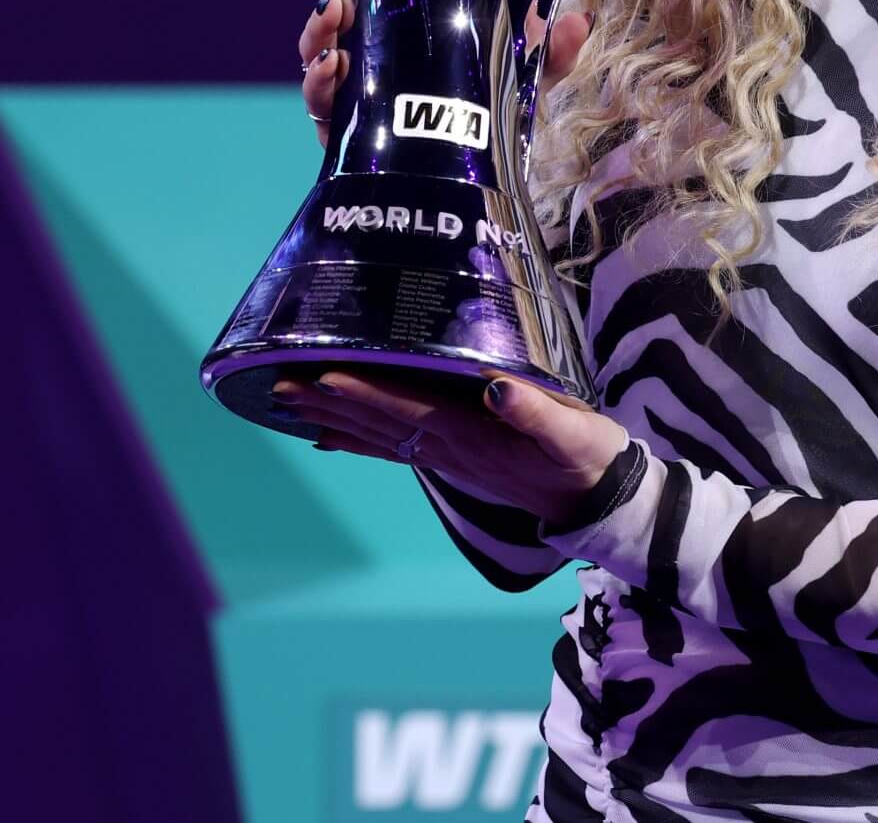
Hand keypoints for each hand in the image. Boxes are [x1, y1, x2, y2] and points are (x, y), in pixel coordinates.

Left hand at [269, 367, 630, 528]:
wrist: (598, 501)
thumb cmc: (589, 459)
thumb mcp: (574, 432)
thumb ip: (535, 411)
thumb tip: (495, 386)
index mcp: (473, 437)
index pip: (408, 409)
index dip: (366, 393)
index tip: (323, 375)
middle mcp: (449, 449)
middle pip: (377, 423)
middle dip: (328, 403)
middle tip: (278, 383)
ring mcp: (448, 456)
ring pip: (378, 435)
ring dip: (332, 419)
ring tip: (288, 402)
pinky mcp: (454, 457)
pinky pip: (393, 447)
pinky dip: (357, 440)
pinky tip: (329, 437)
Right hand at [300, 0, 593, 148]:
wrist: (483, 177)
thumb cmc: (492, 110)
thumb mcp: (522, 76)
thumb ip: (551, 51)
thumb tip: (580, 20)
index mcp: (402, 31)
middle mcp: (371, 59)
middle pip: (333, 22)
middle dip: (326, 2)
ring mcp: (355, 98)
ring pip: (319, 61)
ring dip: (317, 42)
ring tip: (332, 42)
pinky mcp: (349, 139)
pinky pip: (321, 112)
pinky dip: (319, 89)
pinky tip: (329, 74)